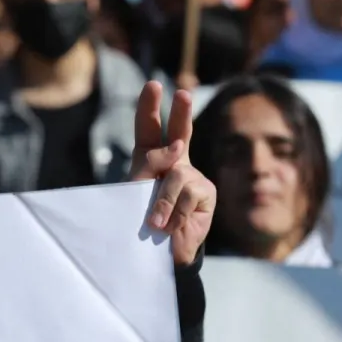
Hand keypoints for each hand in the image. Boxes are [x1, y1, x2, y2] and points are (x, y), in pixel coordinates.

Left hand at [130, 82, 215, 265]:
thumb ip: (149, 166)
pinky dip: (175, 211)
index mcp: (150, 160)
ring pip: (176, 175)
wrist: (160, 255)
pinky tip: (170, 226)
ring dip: (162, 201)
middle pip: (179, 132)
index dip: (149, 108)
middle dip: (180, 113)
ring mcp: (192, 176)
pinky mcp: (206, 192)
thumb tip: (176, 151)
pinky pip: (188, 193)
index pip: (148, 130)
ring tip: (155, 224)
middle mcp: (174, 162)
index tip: (152, 86)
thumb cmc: (142, 221)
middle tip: (183, 93)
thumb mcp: (135, 192)